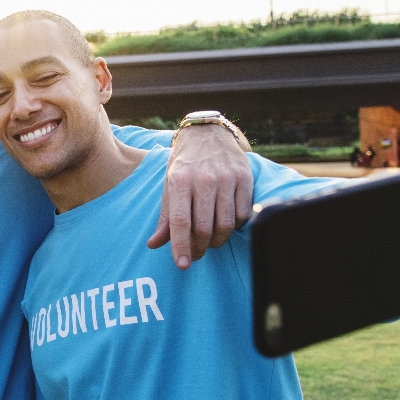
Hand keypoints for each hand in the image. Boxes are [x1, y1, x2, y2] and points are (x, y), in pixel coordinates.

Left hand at [147, 123, 252, 268]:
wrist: (207, 134)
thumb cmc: (184, 164)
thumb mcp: (169, 185)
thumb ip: (165, 217)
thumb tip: (153, 244)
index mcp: (179, 180)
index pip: (180, 221)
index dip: (181, 246)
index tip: (183, 265)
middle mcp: (203, 179)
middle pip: (205, 227)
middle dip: (200, 248)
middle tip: (197, 254)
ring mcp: (226, 178)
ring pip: (226, 224)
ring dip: (218, 240)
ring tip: (211, 241)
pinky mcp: (245, 177)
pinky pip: (243, 213)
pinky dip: (235, 226)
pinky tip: (226, 224)